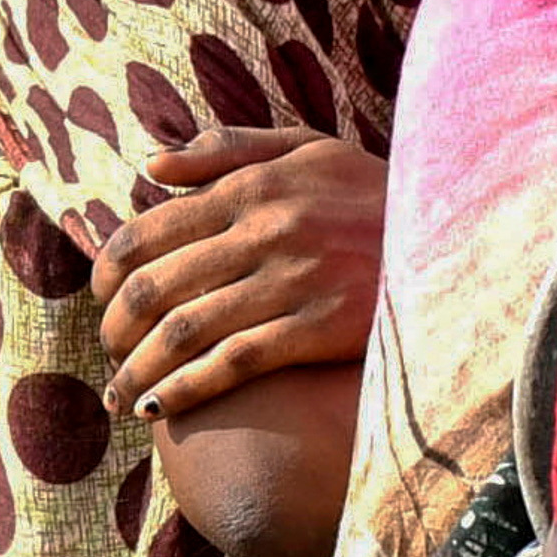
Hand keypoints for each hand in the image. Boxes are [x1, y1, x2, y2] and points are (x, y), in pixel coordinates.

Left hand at [91, 129, 387, 415]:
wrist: (457, 233)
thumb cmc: (373, 191)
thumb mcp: (307, 148)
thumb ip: (226, 150)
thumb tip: (151, 164)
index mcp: (251, 188)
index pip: (148, 231)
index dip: (106, 271)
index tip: (98, 297)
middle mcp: (262, 233)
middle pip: (156, 287)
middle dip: (114, 328)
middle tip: (106, 351)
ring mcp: (290, 282)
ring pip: (184, 331)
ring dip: (138, 369)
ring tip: (119, 394)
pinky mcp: (319, 327)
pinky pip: (232, 364)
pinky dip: (185, 388)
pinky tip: (159, 407)